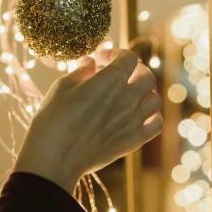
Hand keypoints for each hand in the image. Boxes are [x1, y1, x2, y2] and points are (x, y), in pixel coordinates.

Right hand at [13, 50, 162, 192]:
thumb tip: (90, 62)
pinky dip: (152, 117)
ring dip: (144, 93)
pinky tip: (137, 116)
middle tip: (118, 75)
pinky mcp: (133, 141)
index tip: (101, 58)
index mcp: (111, 80)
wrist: (55, 157)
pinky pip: (157, 125)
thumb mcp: (62, 87)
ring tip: (129, 95)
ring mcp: (133, 121)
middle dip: (134, 71)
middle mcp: (128, 98)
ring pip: (155, 99)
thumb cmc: (54, 119)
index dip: (116, 53)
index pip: (128, 58)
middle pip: (147, 76)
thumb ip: (81, 71)